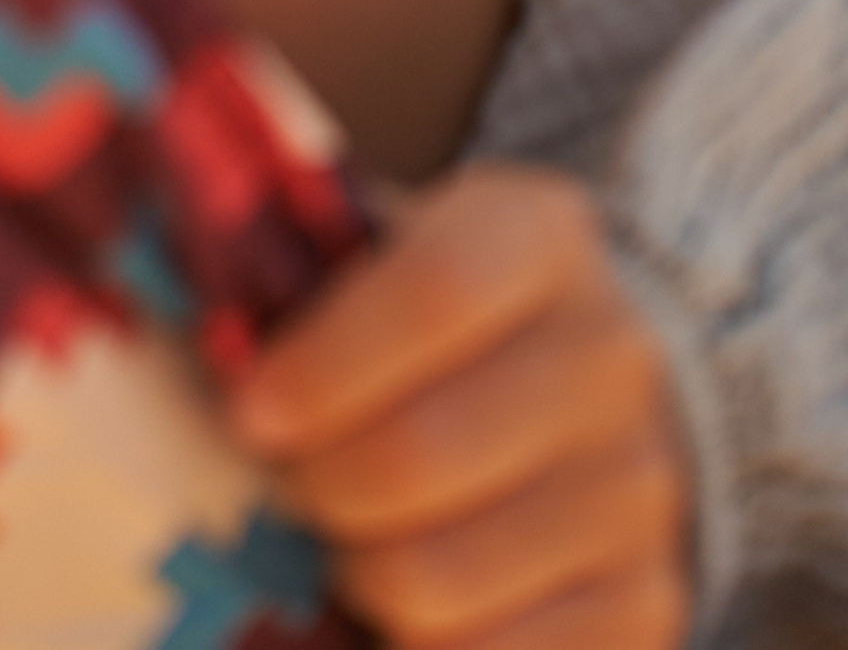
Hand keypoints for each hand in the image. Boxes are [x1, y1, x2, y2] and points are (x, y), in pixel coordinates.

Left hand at [227, 163, 692, 647]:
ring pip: (441, 580)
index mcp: (543, 237)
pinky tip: (403, 594)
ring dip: (358, 571)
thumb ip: (302, 272)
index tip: (250, 410)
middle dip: (317, 484)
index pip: (437, 292)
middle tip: (283, 481)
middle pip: (423, 455)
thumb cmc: (448, 319)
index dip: (326, 363)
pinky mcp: (648, 605)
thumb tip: (198, 325)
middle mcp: (611, 359)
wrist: (597, 388)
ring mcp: (639, 492)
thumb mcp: (390, 250)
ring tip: (346, 533)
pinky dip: (415, 643)